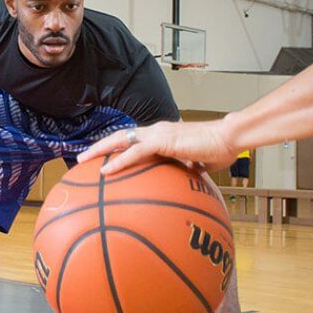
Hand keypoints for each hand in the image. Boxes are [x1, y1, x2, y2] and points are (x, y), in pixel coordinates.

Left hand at [77, 120, 237, 174]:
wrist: (230, 139)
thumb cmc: (220, 150)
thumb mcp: (199, 164)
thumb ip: (189, 170)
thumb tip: (187, 181)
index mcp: (163, 136)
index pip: (134, 140)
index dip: (117, 148)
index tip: (102, 158)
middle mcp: (156, 131)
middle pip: (120, 136)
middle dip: (99, 147)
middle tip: (82, 157)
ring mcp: (158, 134)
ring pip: (121, 139)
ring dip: (100, 150)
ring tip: (83, 160)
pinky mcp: (163, 141)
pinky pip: (135, 153)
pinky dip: (119, 162)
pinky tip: (106, 172)